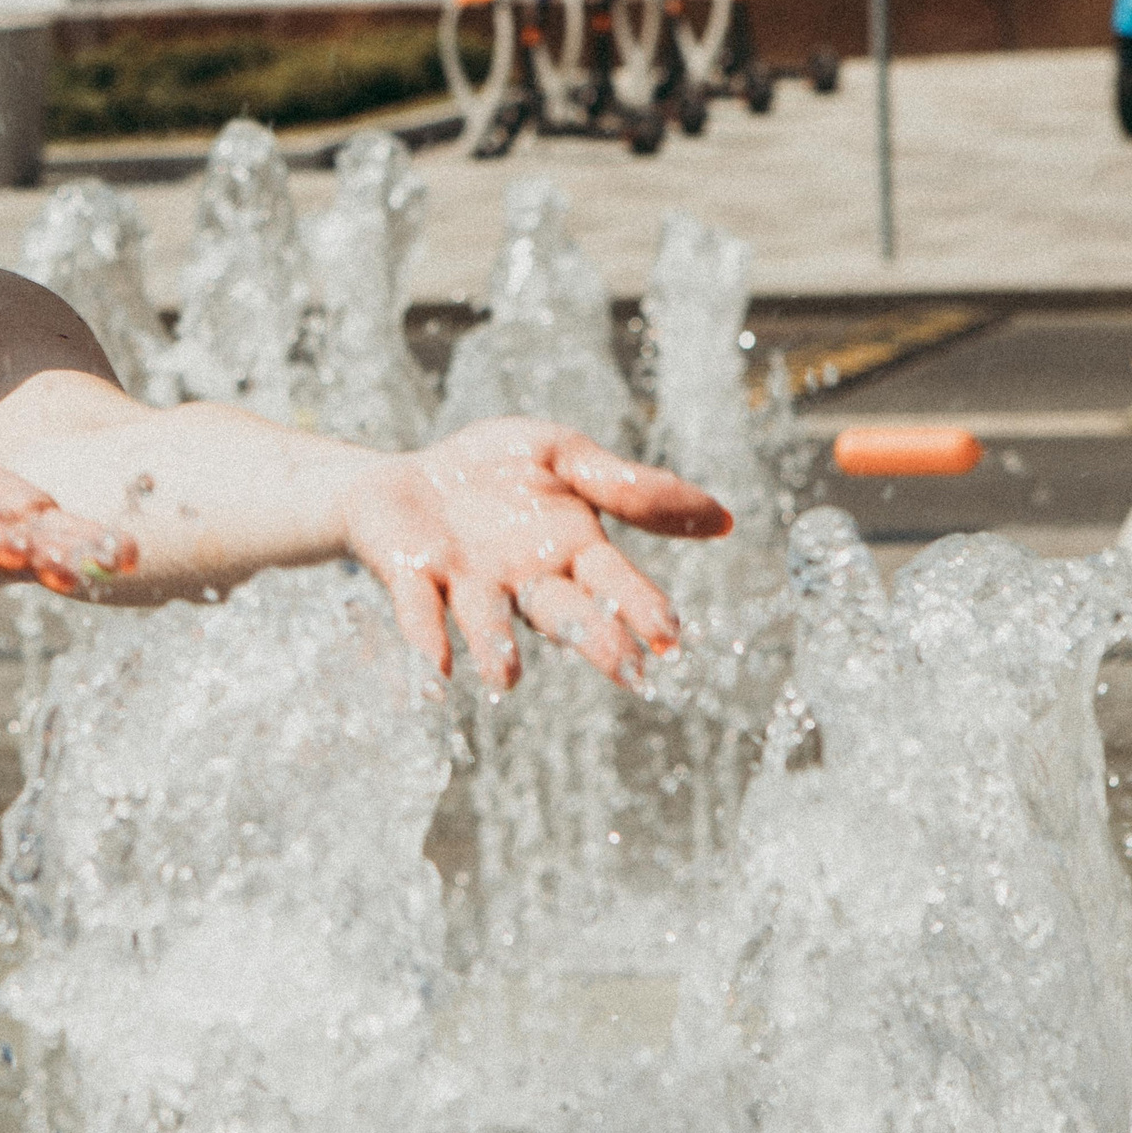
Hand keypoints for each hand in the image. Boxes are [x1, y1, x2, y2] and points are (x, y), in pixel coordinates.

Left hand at [336, 419, 731, 691]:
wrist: (405, 477)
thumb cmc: (495, 473)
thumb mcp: (563, 456)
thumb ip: (629, 486)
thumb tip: (725, 520)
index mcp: (570, 550)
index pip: (614, 583)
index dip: (640, 607)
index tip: (669, 636)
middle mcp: (524, 579)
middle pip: (564, 614)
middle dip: (596, 641)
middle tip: (629, 672)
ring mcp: (467, 583)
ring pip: (487, 619)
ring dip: (497, 647)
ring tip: (507, 677)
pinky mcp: (412, 576)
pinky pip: (419, 611)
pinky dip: (427, 638)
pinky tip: (435, 671)